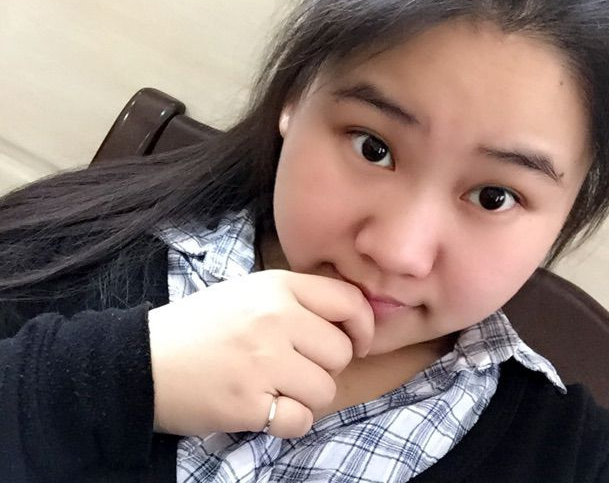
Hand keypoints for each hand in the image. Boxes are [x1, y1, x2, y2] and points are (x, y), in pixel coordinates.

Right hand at [148, 269, 373, 437]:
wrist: (144, 359)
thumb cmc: (201, 325)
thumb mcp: (249, 292)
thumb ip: (296, 300)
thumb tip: (349, 321)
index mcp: (277, 287)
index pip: (348, 302)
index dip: (363, 325)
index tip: (357, 341)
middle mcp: (275, 318)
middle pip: (341, 352)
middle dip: (326, 365)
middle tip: (295, 366)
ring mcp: (263, 361)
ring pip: (325, 389)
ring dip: (306, 395)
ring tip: (275, 386)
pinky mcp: (249, 403)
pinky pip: (300, 420)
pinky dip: (288, 420)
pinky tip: (265, 408)